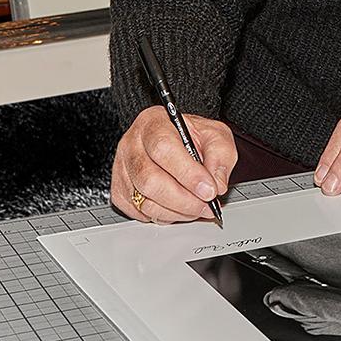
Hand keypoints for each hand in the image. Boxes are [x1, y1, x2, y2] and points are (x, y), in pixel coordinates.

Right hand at [111, 107, 235, 222]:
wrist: (176, 140)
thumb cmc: (192, 136)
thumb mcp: (215, 135)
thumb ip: (221, 156)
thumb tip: (216, 184)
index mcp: (154, 123)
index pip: (164, 149)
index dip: (188, 174)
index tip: (209, 190)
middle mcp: (132, 145)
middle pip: (150, 180)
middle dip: (184, 200)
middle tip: (207, 206)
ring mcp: (122, 169)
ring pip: (144, 201)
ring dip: (177, 212)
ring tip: (198, 208)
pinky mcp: (119, 191)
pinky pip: (140, 213)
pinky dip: (164, 216)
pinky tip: (180, 208)